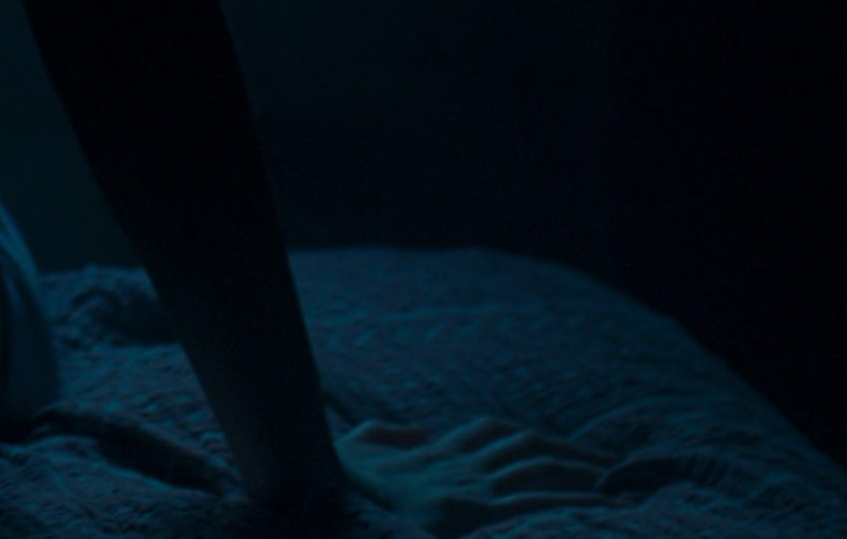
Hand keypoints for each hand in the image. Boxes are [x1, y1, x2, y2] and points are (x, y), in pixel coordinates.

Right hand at [332, 417, 640, 532]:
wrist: (321, 490)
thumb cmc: (335, 479)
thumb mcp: (358, 451)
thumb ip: (388, 436)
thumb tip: (421, 431)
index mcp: (434, 454)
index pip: (494, 434)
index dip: (536, 439)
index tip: (569, 450)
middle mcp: (457, 465)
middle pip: (529, 447)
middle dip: (576, 456)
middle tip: (620, 469)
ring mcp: (466, 488)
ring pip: (538, 468)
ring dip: (584, 474)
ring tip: (623, 486)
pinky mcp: (469, 514)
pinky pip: (532, 503)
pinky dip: (569, 502)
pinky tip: (600, 507)